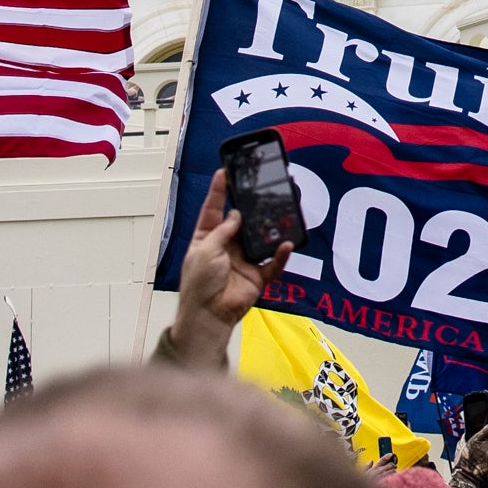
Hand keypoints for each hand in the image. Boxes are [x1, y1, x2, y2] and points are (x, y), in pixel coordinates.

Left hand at [158, 170, 287, 363]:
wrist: (209, 315)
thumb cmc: (199, 283)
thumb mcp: (206, 250)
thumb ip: (223, 231)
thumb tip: (236, 215)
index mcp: (207, 239)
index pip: (213, 210)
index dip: (219, 192)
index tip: (224, 172)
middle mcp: (226, 247)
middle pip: (240, 222)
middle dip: (250, 207)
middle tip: (262, 189)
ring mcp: (242, 261)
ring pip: (260, 240)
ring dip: (270, 228)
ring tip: (281, 212)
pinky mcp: (256, 277)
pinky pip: (273, 264)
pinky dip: (281, 255)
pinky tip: (287, 245)